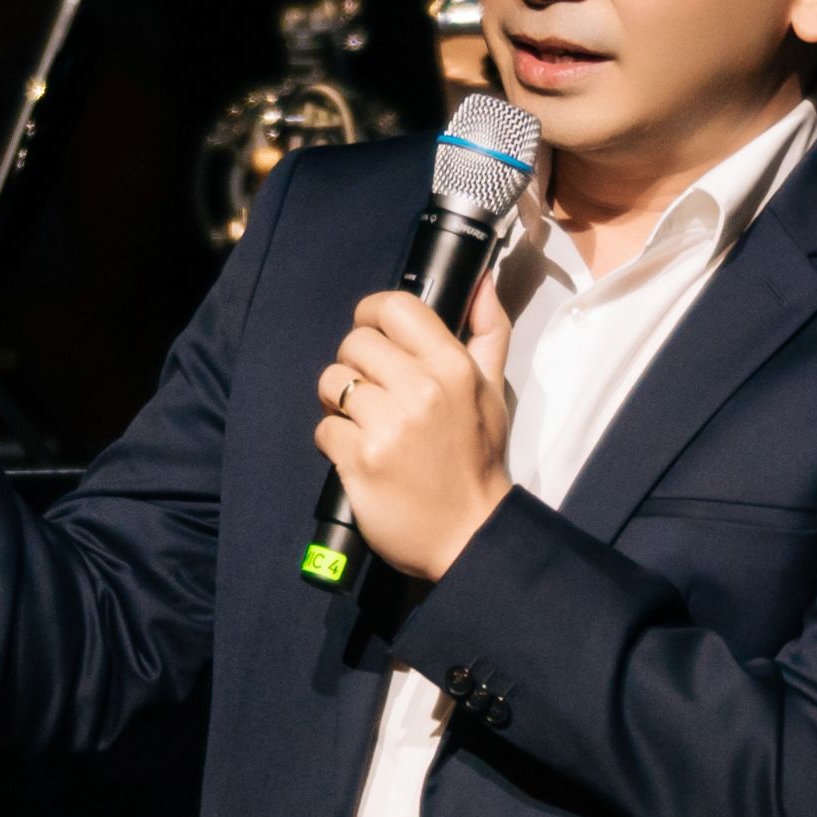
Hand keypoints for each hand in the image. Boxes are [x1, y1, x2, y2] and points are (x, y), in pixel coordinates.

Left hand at [312, 278, 513, 578]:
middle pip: (354, 343)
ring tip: (366, 424)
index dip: (372, 315)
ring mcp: (389, 426)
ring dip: (340, 403)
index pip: (394, 307)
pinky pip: (324, 427)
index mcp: (453, 367)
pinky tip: (361, 455)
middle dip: (356, 366)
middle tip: (374, 393)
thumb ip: (488, 332)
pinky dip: (335, 441)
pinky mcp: (360, 460)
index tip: (373, 335)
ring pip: (333, 382)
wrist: (469, 534)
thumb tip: (481, 282)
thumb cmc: (477, 460)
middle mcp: (421, 390)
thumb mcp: (493, 391)